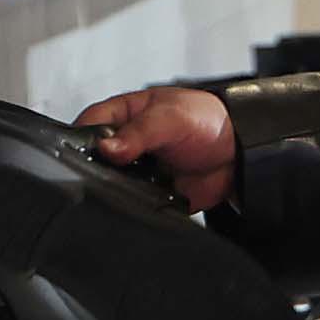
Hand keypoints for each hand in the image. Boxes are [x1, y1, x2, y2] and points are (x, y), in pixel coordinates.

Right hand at [76, 86, 236, 211]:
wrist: (239, 154)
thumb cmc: (208, 121)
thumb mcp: (170, 117)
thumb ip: (138, 133)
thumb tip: (107, 148)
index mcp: (125, 115)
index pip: (89, 124)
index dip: (80, 138)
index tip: (80, 153)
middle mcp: (126, 143)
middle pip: (95, 158)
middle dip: (96, 167)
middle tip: (109, 172)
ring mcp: (136, 169)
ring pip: (110, 183)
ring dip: (116, 187)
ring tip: (131, 185)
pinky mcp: (148, 193)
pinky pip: (131, 202)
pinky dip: (134, 204)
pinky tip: (142, 200)